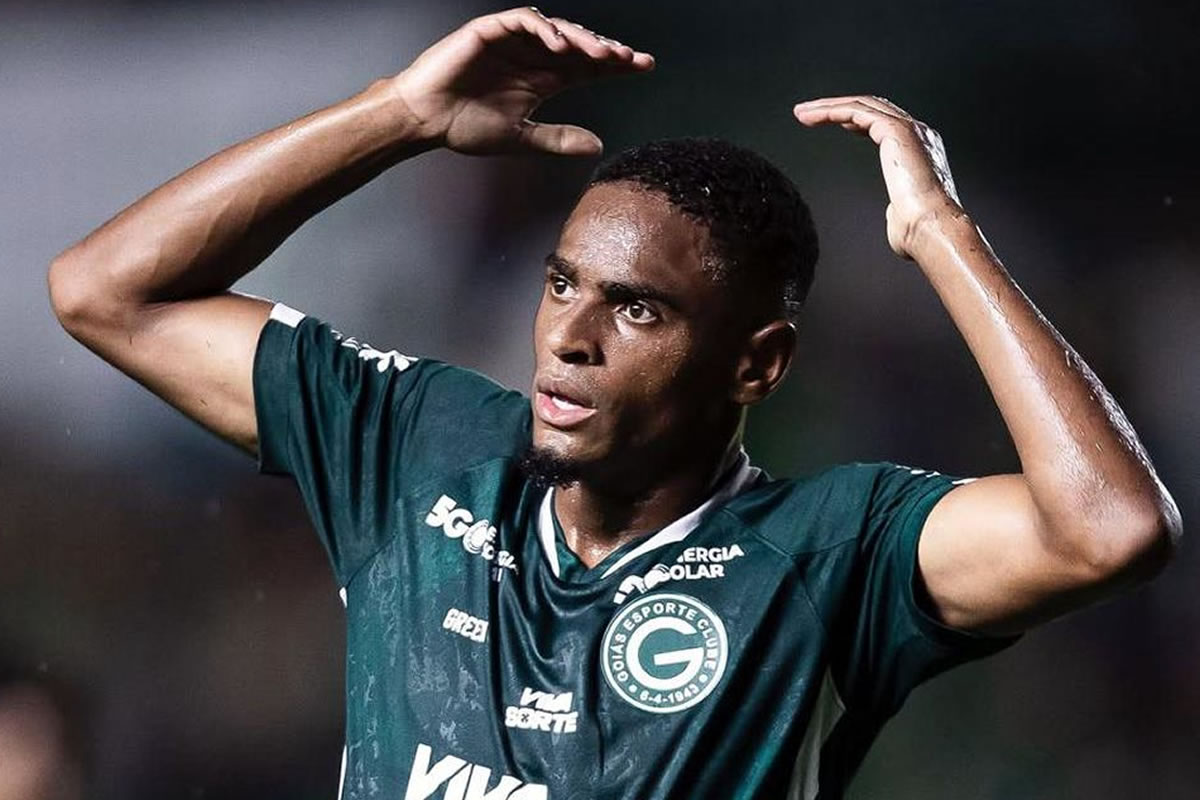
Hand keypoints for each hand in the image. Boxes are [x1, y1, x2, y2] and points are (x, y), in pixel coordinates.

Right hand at [395, 7, 653, 155]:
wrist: (425, 119)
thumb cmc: (465, 125)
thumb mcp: (521, 137)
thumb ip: (558, 139)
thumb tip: (598, 146)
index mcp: (542, 78)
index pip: (588, 67)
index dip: (617, 66)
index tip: (645, 67)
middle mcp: (532, 55)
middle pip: (581, 46)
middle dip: (608, 51)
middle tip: (631, 60)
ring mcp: (513, 40)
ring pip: (558, 29)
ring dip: (582, 39)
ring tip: (603, 54)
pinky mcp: (490, 31)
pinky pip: (524, 20)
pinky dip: (544, 29)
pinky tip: (561, 44)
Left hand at [793, 96, 962, 258]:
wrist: (931, 227)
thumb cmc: (916, 230)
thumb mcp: (902, 214)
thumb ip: (897, 207)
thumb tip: (893, 216)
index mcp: (920, 149)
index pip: (882, 122)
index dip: (853, 119)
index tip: (827, 121)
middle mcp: (918, 132)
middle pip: (871, 107)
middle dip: (836, 107)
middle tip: (806, 112)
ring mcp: (909, 128)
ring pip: (862, 104)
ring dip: (828, 106)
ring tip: (801, 113)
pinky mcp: (896, 130)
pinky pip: (858, 110)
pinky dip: (832, 111)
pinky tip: (812, 117)